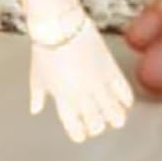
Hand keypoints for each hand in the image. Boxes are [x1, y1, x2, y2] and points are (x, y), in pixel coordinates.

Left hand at [29, 17, 133, 142]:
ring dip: (115, 118)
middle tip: (98, 123)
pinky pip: (125, 94)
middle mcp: (82, 96)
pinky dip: (126, 101)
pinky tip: (123, 102)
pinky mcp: (111, 71)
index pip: (75, 128)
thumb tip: (35, 109)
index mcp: (62, 99)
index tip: (81, 133)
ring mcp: (98, 85)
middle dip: (98, 126)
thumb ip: (38, 95)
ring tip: (114, 116)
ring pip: (115, 114)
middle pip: (97, 124)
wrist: (60, 26)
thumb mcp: (37, 76)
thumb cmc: (45, 49)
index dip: (79, 134)